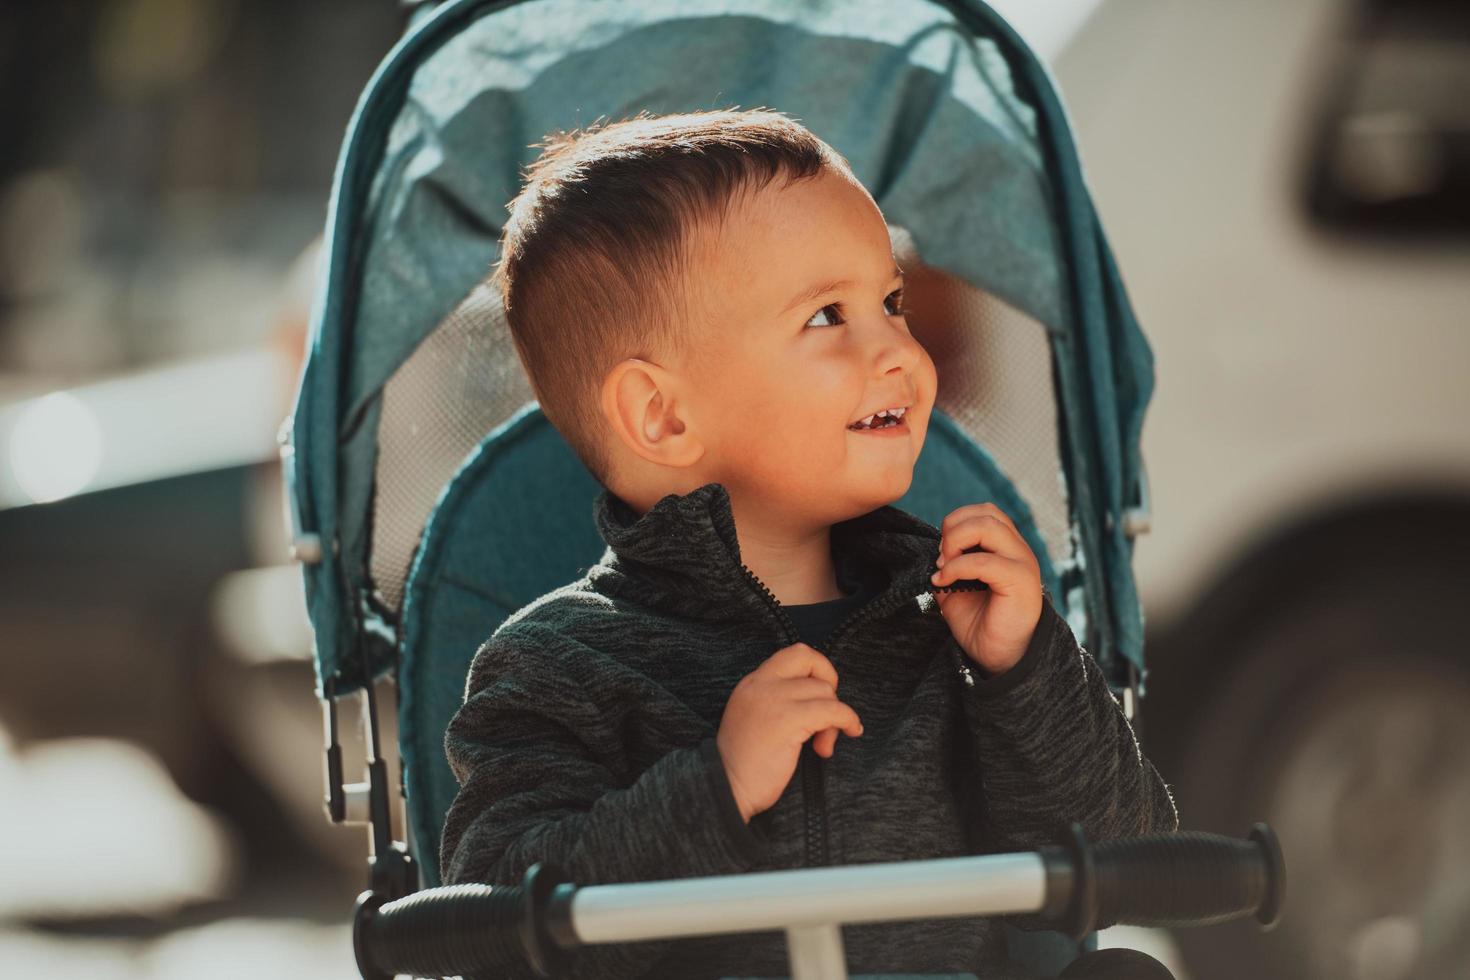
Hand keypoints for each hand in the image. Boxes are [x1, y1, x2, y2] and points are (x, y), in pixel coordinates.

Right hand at [716, 642, 863, 822]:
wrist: (725, 788)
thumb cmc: (743, 764)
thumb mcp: (753, 718)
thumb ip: (777, 700)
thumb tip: (818, 697)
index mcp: (752, 683)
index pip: (794, 654)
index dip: (816, 669)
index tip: (820, 696)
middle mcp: (760, 684)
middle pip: (809, 658)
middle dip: (829, 681)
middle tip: (828, 712)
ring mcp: (773, 700)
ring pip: (824, 690)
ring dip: (835, 717)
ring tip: (823, 744)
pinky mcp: (788, 720)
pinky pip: (833, 710)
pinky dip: (848, 720)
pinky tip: (850, 731)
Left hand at [929, 503, 1043, 675]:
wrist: (998, 658)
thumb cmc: (980, 623)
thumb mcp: (956, 586)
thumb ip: (948, 563)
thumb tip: (935, 549)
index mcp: (1007, 547)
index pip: (984, 511)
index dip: (956, 523)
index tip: (941, 553)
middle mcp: (1019, 550)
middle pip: (986, 512)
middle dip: (953, 529)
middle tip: (941, 559)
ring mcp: (1023, 563)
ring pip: (989, 525)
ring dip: (956, 542)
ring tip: (944, 568)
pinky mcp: (1021, 581)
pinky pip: (985, 560)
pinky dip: (956, 567)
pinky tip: (943, 582)